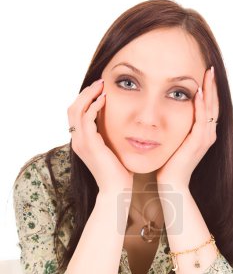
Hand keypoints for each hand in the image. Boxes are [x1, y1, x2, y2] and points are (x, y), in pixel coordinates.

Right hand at [67, 79, 133, 193]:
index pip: (76, 115)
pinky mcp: (90, 144)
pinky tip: (105, 100)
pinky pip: (87, 119)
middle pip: (72, 109)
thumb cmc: (118, 173)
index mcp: (81, 142)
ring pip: (76, 110)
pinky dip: (94, 106)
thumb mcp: (112, 151)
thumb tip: (119, 126)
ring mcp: (81, 143)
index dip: (85, 100)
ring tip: (102, 86)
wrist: (116, 190)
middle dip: (85, 93)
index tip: (100, 90)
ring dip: (89, 95)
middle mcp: (77, 141)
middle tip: (100, 83)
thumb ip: (109, 138)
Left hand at [156, 67, 218, 189]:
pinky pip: (202, 119)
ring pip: (211, 109)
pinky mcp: (198, 142)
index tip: (206, 74)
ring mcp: (205, 138)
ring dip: (210, 90)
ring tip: (208, 73)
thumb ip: (178, 128)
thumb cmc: (171, 164)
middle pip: (214, 104)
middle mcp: (209, 134)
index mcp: (205, 134)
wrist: (172, 183)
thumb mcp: (176, 141)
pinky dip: (201, 105)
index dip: (210, 90)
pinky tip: (198, 91)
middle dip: (213, 86)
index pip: (210, 107)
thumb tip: (168, 114)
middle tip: (211, 67)